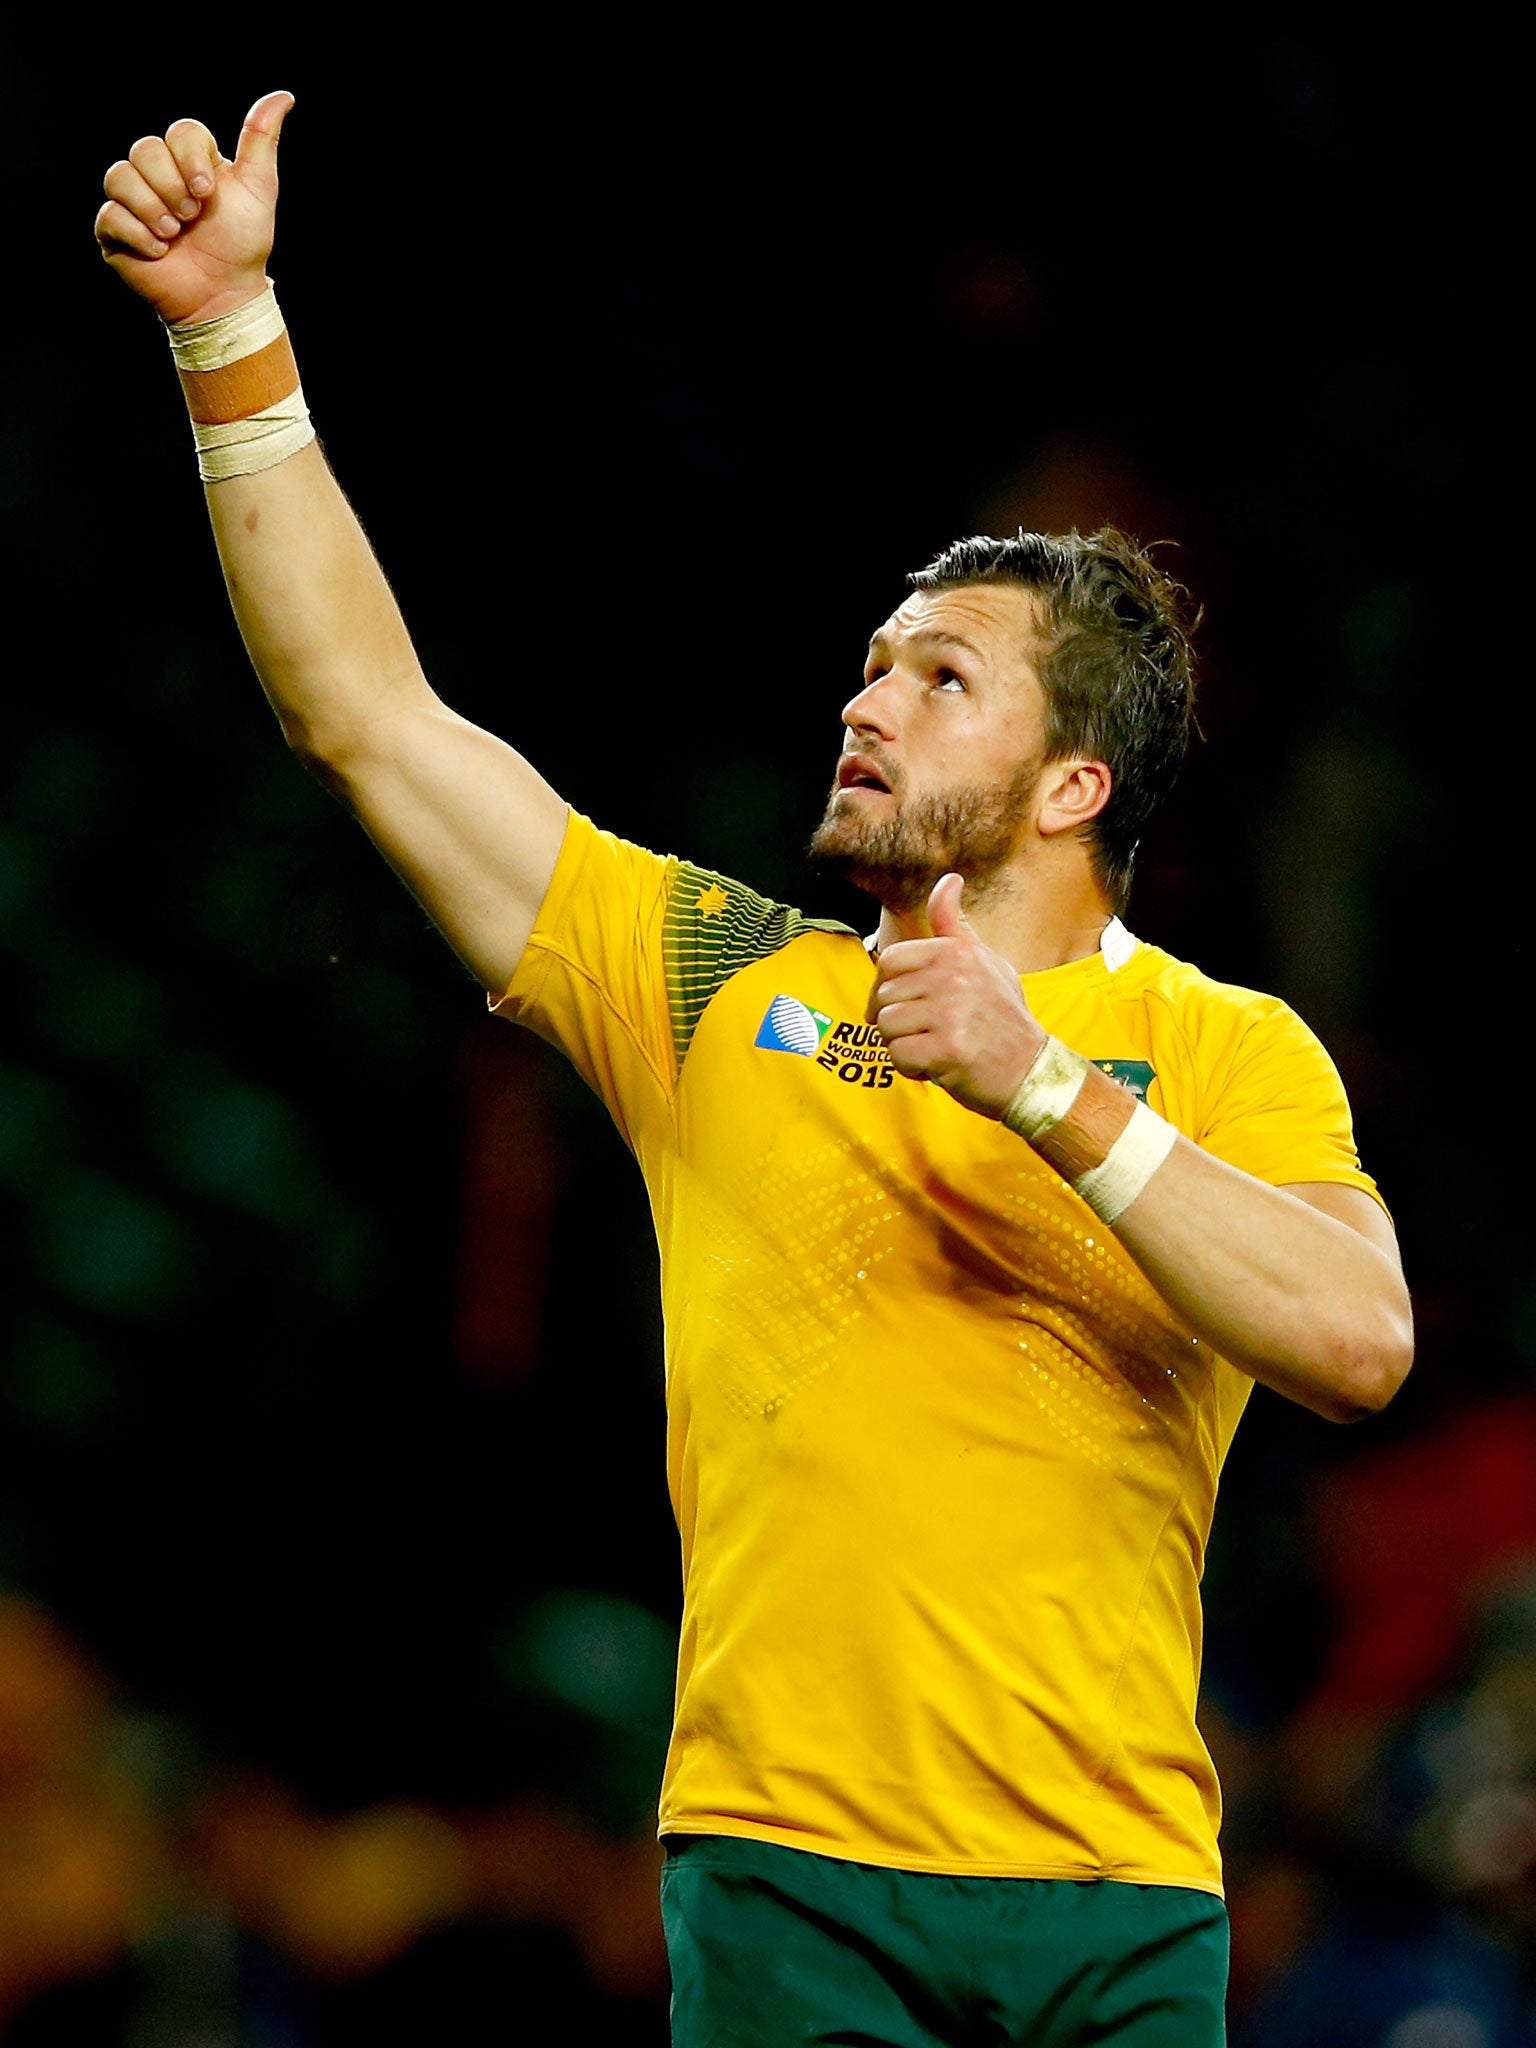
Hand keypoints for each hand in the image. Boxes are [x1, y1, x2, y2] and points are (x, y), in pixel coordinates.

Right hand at [95, 90, 292, 325]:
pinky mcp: (115, 230)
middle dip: (172, 187)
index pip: (180, 130)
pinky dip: (138, 235)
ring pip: (119, 176)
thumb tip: (284, 95)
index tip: (208, 192)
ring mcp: (134, 200)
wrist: (223, 294)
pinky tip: (160, 252)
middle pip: (144, 149)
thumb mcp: (258, 187)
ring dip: (153, 210)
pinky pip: (109, 214)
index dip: (190, 158)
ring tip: (175, 235)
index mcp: (191, 159)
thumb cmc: (242, 243)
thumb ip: (261, 139)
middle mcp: (159, 173)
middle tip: (192, 218)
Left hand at [867, 873, 1047, 1117]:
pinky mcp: (948, 1049)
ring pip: (886, 1027)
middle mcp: (954, 977)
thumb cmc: (1002, 1018)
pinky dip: (911, 1068)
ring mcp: (951, 1013)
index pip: (889, 960)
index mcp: (957, 953)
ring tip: (934, 1046)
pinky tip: (937, 1064)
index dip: (886, 987)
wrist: (1030, 1070)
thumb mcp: (985, 961)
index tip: (901, 1003)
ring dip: (903, 1044)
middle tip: (927, 1031)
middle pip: (883, 996)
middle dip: (896, 1020)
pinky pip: (897, 1055)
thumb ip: (955, 926)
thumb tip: (949, 879)